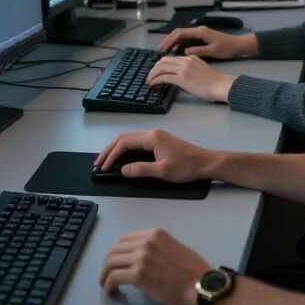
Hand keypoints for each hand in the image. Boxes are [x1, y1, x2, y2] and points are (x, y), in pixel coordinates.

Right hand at [94, 128, 217, 181]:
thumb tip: (123, 170)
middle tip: (99, 162)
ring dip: (117, 149)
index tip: (104, 167)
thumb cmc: (187, 167)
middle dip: (109, 150)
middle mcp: (152, 133)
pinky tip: (123, 158)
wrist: (206, 162)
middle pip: (124, 138)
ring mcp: (156, 136)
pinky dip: (126, 150)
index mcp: (152, 137)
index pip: (124, 143)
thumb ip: (141, 169)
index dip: (112, 155)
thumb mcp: (163, 171)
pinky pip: (137, 143)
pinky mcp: (160, 142)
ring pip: (130, 139)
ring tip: (107, 161)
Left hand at [100, 227, 209, 304]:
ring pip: (111, 262)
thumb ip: (156, 248)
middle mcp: (145, 242)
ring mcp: (141, 257)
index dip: (115, 251)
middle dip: (107, 263)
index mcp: (154, 233)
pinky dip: (108, 284)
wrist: (202, 285)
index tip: (113, 261)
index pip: (124, 238)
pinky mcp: (138, 275)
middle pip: (115, 249)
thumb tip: (142, 257)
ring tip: (105, 284)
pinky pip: (114, 277)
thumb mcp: (173, 247)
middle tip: (106, 275)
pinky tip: (110, 291)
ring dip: (105, 274)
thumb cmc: (193, 271)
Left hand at [146, 53, 234, 101]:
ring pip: (161, 68)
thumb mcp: (201, 69)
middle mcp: (186, 60)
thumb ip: (190, 68)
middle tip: (149, 76)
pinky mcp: (182, 78)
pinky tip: (152, 85)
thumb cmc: (214, 82)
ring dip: (152, 74)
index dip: (160, 64)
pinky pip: (164, 77)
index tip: (156, 71)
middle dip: (153, 69)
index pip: (170, 58)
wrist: (221, 85)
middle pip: (163, 61)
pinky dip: (156, 80)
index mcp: (190, 57)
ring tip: (148, 81)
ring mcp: (184, 69)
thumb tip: (180, 75)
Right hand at [158, 26, 257, 59]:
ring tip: (166, 53)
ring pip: (182, 37)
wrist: (238, 45)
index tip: (163, 48)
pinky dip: (180, 46)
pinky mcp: (200, 39)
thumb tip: (185, 52)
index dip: (170, 40)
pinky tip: (177, 53)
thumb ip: (198, 51)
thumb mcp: (213, 51)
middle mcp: (198, 31)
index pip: (180, 33)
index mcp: (200, 32)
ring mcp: (199, 34)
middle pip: (178, 33)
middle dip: (168, 41)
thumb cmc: (227, 48)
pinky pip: (187, 40)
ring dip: (174, 43)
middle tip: (160, 50)